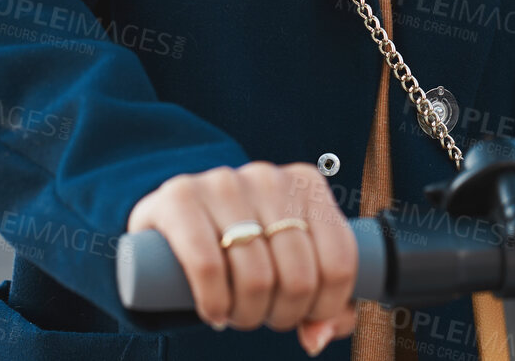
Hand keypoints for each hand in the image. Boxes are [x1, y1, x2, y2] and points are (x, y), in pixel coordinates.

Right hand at [127, 161, 358, 353]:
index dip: (324, 307)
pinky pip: (208, 266)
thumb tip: (316, 337)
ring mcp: (223, 182)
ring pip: (257, 277)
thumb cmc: (246, 248)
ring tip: (236, 313)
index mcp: (306, 185)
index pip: (340, 262)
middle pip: (299, 276)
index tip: (301, 314)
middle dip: (282, 315)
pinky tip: (213, 312)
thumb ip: (322, 303)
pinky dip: (215, 303)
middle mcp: (269, 176)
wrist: (174, 220)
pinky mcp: (180, 196)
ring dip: (247, 315)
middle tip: (262, 315)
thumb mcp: (290, 262)